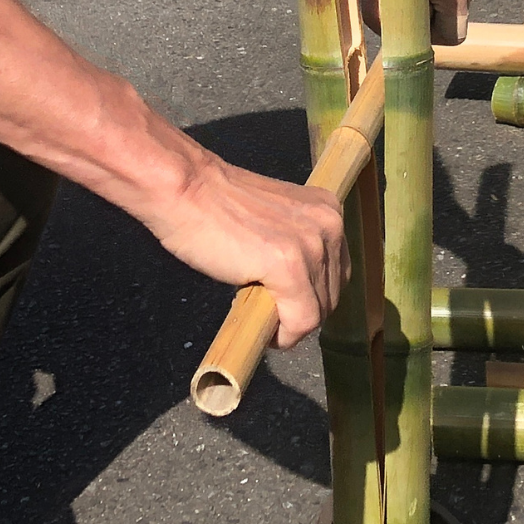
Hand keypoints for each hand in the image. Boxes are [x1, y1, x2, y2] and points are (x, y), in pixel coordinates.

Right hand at [146, 153, 349, 348]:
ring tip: (262, 314)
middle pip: (331, 295)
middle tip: (270, 314)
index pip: (336, 273)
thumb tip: (304, 291)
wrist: (186, 189)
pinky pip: (302, 319)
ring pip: (318, 311)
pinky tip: (266, 329)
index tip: (286, 305)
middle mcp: (329, 226)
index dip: (312, 297)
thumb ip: (297, 245)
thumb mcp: (275, 222)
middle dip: (302, 313)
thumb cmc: (216, 207)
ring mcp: (312, 245)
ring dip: (291, 324)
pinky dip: (285, 334)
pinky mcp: (289, 264)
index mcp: (328, 212)